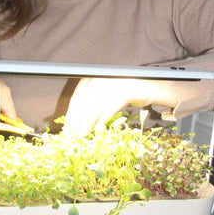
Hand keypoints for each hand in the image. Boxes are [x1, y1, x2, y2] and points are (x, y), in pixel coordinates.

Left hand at [63, 77, 177, 136]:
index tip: (67, 129)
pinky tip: (98, 129)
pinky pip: (110, 107)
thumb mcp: (102, 100)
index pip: (76, 98)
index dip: (70, 115)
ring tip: (81, 135)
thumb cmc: (121, 95)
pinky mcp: (124, 91)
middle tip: (72, 135)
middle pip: (83, 103)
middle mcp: (100, 80)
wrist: (146, 88)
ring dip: (86, 123)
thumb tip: (74, 125)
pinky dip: (102, 120)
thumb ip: (89, 109)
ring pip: (94, 106)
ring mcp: (112, 84)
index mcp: (92, 79)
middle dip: (76, 121)